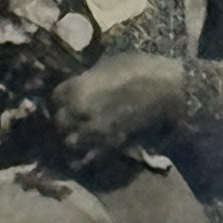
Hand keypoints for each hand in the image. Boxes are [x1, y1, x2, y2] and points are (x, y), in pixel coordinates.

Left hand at [51, 55, 183, 166]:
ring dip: (71, 140)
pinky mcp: (110, 145)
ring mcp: (95, 130)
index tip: (64, 101)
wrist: (168, 89)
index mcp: (78, 87)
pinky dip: (83, 159)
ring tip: (79, 136)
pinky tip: (86, 154)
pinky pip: (87, 159)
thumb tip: (80, 81)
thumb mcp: (108, 64)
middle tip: (71, 120)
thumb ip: (88, 77)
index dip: (58, 100)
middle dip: (62, 121)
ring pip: (69, 142)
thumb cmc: (141, 69)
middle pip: (58, 122)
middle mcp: (80, 110)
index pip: (53, 98)